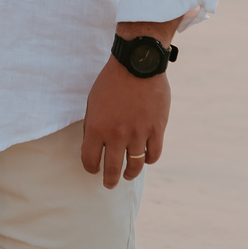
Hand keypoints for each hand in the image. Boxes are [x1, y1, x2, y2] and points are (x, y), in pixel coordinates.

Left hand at [80, 61, 169, 188]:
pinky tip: (145, 159)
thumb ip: (92, 125)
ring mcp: (138, 133)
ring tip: (128, 175)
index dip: (91, 168)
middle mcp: (117, 135)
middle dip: (110, 180)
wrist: (137, 64)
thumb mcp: (93, 102)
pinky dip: (149, 159)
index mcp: (97, 128)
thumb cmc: (111, 81)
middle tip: (109, 184)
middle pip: (113, 169)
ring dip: (130, 174)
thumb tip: (93, 145)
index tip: (94, 170)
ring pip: (135, 165)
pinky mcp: (157, 129)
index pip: (90, 160)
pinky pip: (153, 154)